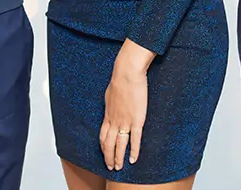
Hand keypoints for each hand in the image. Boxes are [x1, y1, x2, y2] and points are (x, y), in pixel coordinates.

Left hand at [101, 40, 152, 170]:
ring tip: (119, 167)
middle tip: (111, 166)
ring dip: (118, 158)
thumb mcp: (109, 94)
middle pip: (108, 144)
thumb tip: (110, 106)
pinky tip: (133, 159)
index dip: (103, 147)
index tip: (104, 154)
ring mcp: (125, 121)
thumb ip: (110, 104)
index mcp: (108, 115)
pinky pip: (135, 139)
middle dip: (109, 157)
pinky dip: (134, 151)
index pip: (102, 136)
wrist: (127, 74)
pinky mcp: (137, 120)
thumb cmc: (119, 80)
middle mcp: (114, 121)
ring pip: (119, 145)